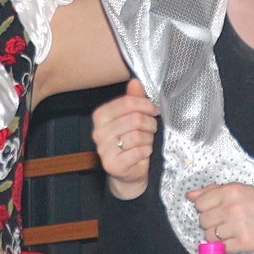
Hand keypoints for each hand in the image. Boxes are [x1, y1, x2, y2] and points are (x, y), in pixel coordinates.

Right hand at [92, 79, 157, 199]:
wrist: (127, 172)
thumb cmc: (131, 142)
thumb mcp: (132, 118)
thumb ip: (133, 99)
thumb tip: (135, 81)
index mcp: (101, 116)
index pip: (127, 103)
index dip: (145, 104)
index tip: (154, 109)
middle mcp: (99, 132)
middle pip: (135, 119)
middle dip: (150, 123)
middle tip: (152, 127)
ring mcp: (104, 149)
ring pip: (138, 136)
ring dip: (149, 138)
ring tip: (147, 141)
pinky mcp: (113, 165)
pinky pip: (138, 152)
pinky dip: (146, 151)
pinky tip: (143, 152)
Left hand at [188, 183, 253, 253]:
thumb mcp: (240, 190)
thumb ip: (213, 191)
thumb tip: (190, 196)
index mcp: (230, 191)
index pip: (200, 204)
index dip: (206, 209)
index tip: (217, 211)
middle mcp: (232, 207)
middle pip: (203, 221)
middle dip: (211, 224)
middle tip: (227, 223)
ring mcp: (237, 225)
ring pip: (210, 236)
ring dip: (218, 237)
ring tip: (233, 232)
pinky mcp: (244, 242)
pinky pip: (222, 248)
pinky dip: (227, 247)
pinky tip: (237, 240)